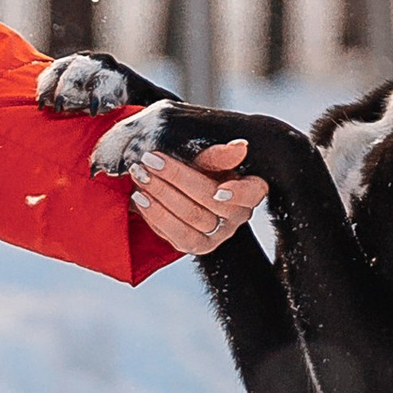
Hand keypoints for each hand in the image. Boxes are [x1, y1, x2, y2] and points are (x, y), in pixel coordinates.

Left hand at [131, 135, 267, 259]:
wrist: (179, 190)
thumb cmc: (199, 170)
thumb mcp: (208, 158)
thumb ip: (219, 155)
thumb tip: (240, 146)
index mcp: (249, 190)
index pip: (252, 192)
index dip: (238, 193)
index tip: (219, 190)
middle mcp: (237, 216)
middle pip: (209, 201)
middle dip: (176, 178)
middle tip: (150, 160)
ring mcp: (218, 234)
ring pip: (190, 218)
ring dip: (161, 195)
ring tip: (141, 177)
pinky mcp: (196, 246)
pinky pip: (176, 235)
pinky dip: (155, 215)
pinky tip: (140, 199)